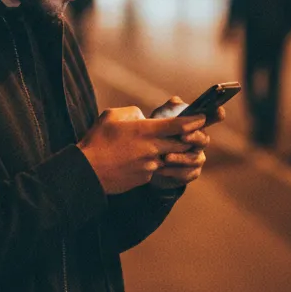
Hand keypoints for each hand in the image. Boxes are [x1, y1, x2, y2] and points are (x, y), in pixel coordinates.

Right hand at [77, 106, 207, 195]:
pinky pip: (158, 169)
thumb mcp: (112, 115)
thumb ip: (133, 113)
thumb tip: (144, 118)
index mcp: (145, 131)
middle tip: (196, 132)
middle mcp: (152, 149)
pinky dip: (158, 162)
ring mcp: (151, 166)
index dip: (195, 120)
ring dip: (176, 152)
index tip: (204, 116)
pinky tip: (146, 159)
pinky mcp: (146, 178)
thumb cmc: (97, 140)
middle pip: (184, 144)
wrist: (87, 172)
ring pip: (173, 158)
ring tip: (171, 146)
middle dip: (193, 137)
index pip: (179, 125)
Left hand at [149, 95, 224, 189]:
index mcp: (196, 126)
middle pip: (204, 139)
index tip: (219, 110)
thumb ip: (168, 110)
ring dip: (181, 158)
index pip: (210, 118)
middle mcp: (200, 142)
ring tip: (166, 157)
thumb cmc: (159, 135)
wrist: (151, 161)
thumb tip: (175, 101)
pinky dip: (173, 171)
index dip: (216, 115)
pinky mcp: (190, 173)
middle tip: (183, 136)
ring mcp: (197, 158)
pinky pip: (186, 173)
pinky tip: (161, 168)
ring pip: (195, 159)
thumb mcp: (159, 120)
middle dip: (194, 137)